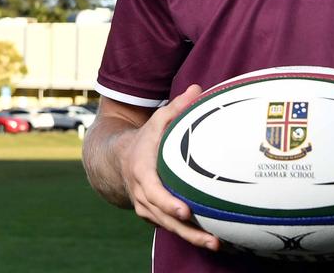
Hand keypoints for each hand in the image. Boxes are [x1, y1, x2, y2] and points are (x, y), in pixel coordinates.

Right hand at [119, 84, 220, 250]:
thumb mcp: (157, 120)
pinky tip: (214, 241)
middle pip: (164, 217)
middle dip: (187, 231)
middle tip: (211, 240)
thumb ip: (177, 107)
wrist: (117, 160)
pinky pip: (172, 229)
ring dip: (192, 238)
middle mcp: (142, 194)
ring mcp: (147, 208)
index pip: (153, 191)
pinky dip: (190, 236)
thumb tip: (197, 88)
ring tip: (217, 245)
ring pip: (169, 228)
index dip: (167, 202)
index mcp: (142, 172)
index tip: (184, 211)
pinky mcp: (155, 215)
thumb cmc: (145, 138)